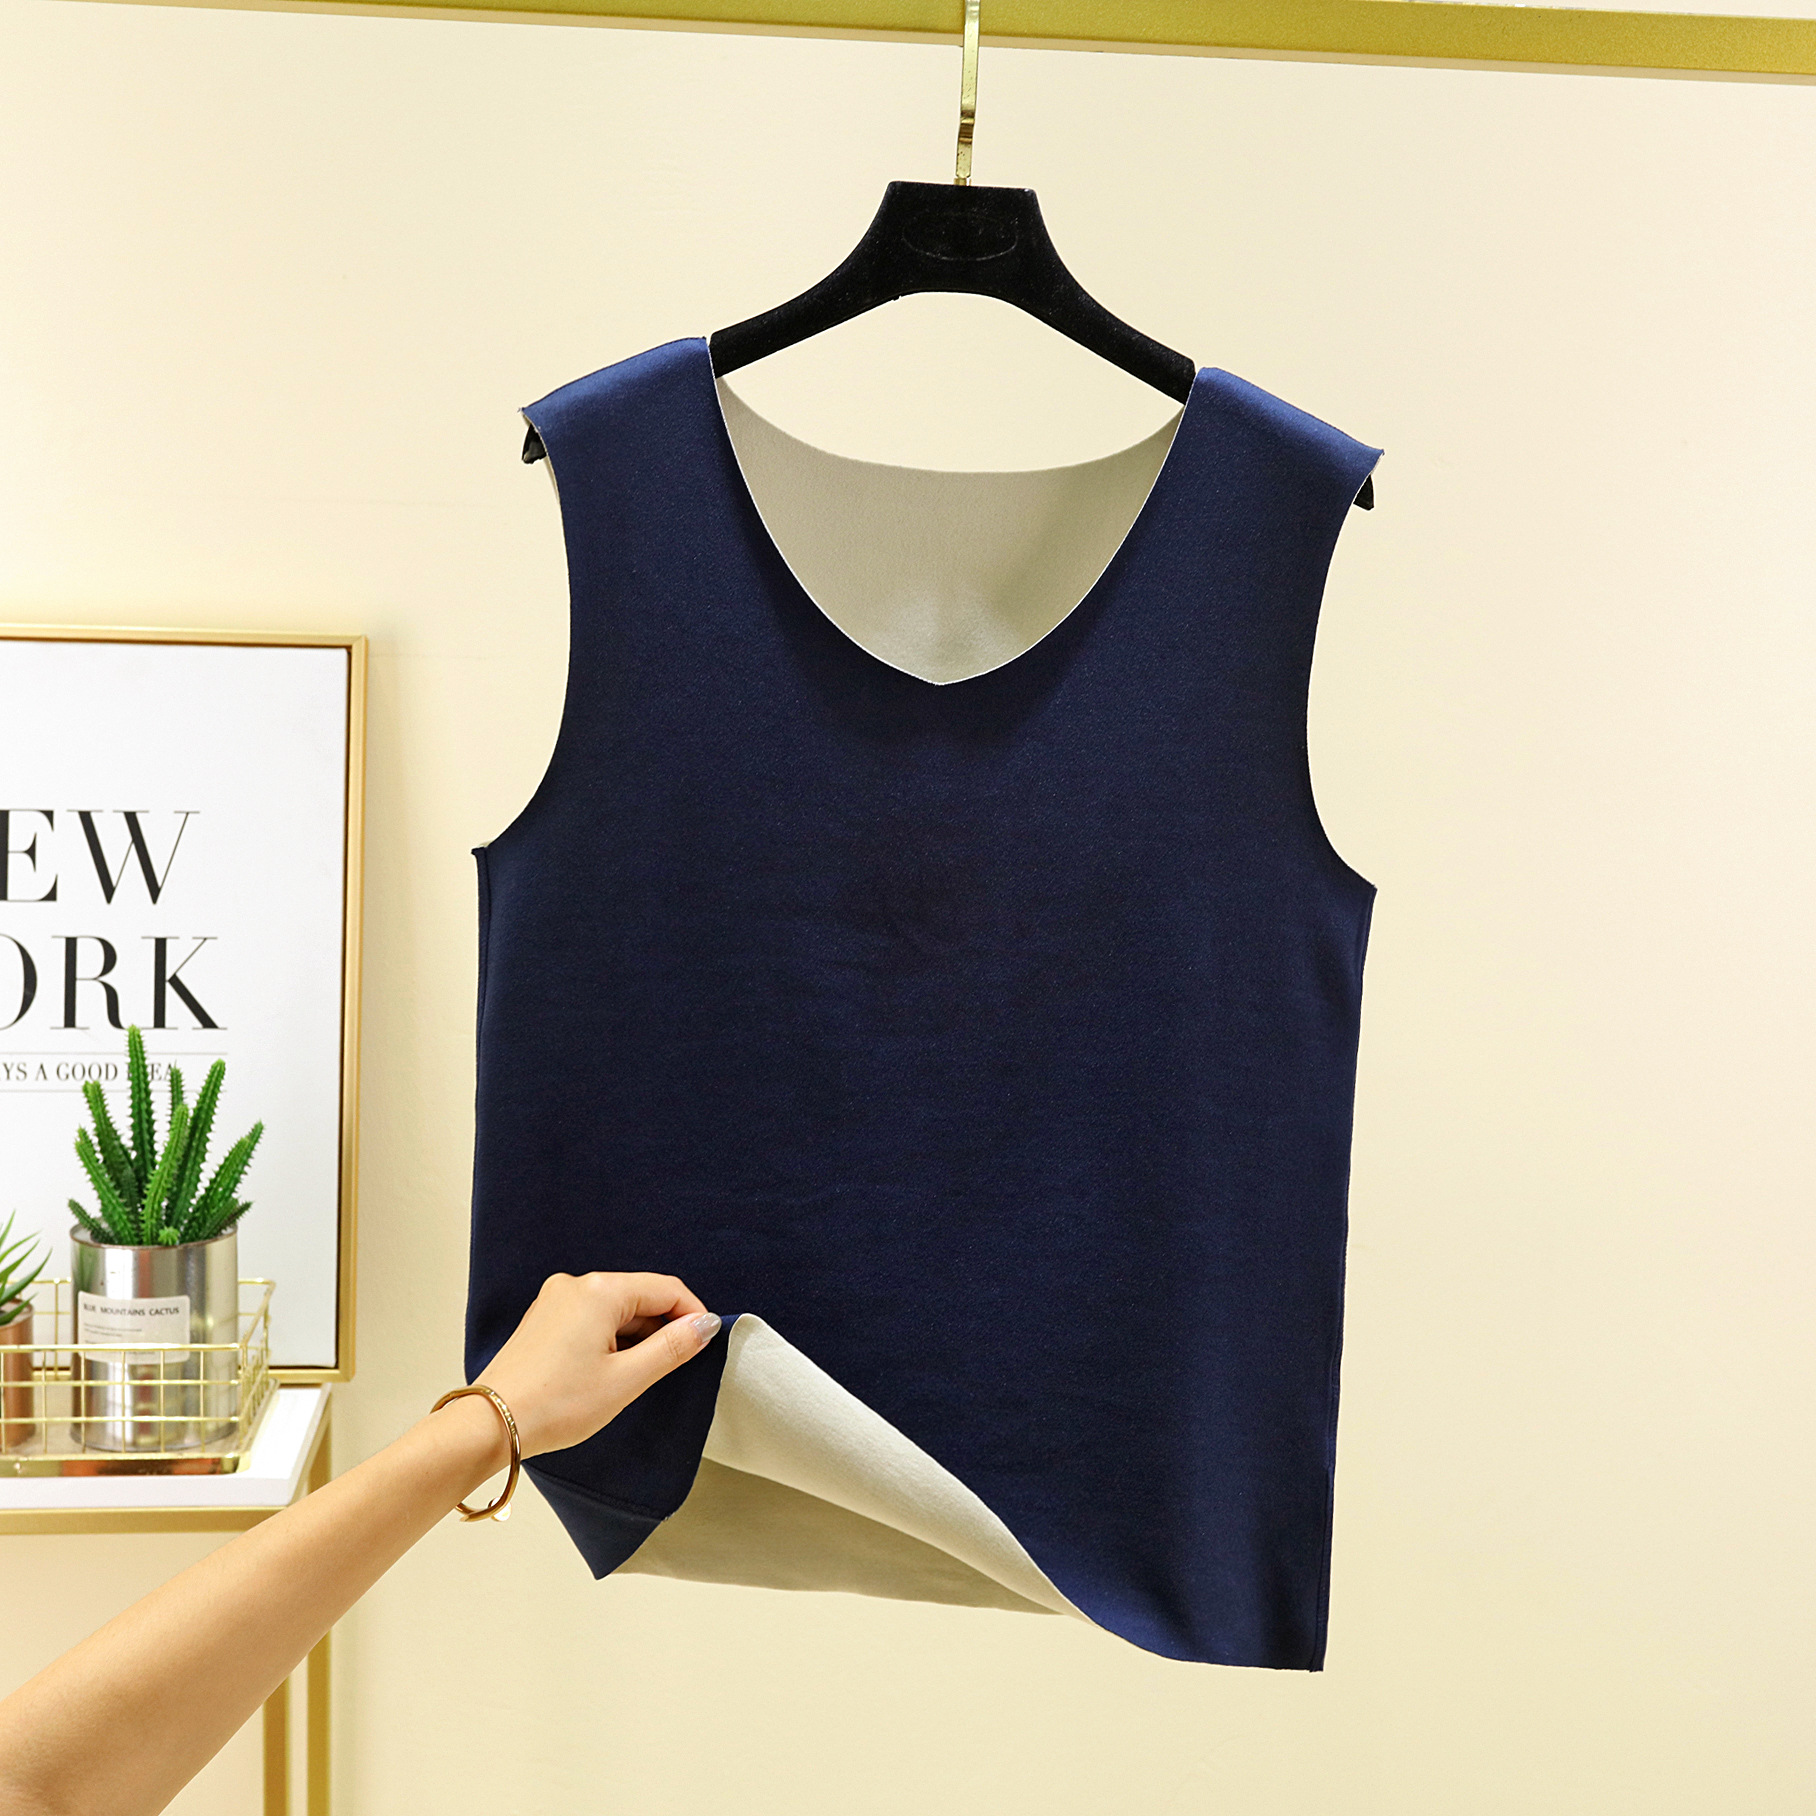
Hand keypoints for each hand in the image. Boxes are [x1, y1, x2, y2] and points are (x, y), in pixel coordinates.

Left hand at [473, 1272, 719, 1459]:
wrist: (491, 1424)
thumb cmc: (556, 1404)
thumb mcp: (626, 1379)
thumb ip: (672, 1347)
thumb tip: (705, 1325)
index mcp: (600, 1291)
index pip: (666, 1289)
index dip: (692, 1315)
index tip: (704, 1344)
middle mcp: (575, 1285)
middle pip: (639, 1296)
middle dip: (661, 1328)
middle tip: (670, 1368)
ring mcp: (555, 1300)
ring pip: (615, 1309)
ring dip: (634, 1337)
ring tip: (632, 1377)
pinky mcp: (543, 1319)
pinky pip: (590, 1318)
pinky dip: (609, 1339)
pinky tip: (606, 1371)